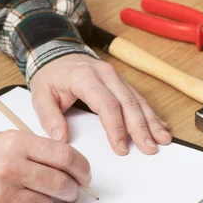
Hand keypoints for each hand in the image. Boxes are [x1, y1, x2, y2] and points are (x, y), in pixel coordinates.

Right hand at [0, 130, 90, 202]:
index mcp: (16, 144)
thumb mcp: (7, 140)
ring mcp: (2, 195)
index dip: (82, 168)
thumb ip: (38, 150)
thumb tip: (73, 167)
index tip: (85, 176)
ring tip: (28, 195)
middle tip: (70, 191)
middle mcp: (10, 168)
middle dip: (72, 190)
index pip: (64, 155)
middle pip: (61, 183)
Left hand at [30, 54, 171, 155]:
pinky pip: (139, 98)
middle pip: (128, 103)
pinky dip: (150, 114)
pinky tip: (160, 126)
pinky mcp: (121, 83)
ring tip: (162, 139)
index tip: (121, 148)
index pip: (106, 104)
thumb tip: (60, 139)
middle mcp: (106, 75)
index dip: (116, 127)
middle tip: (149, 148)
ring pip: (138, 100)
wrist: (55, 54)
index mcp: (85, 77)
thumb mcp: (40, 95)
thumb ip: (49, 117)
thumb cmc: (50, 76)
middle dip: (141, 128)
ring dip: (151, 122)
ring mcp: (116, 77)